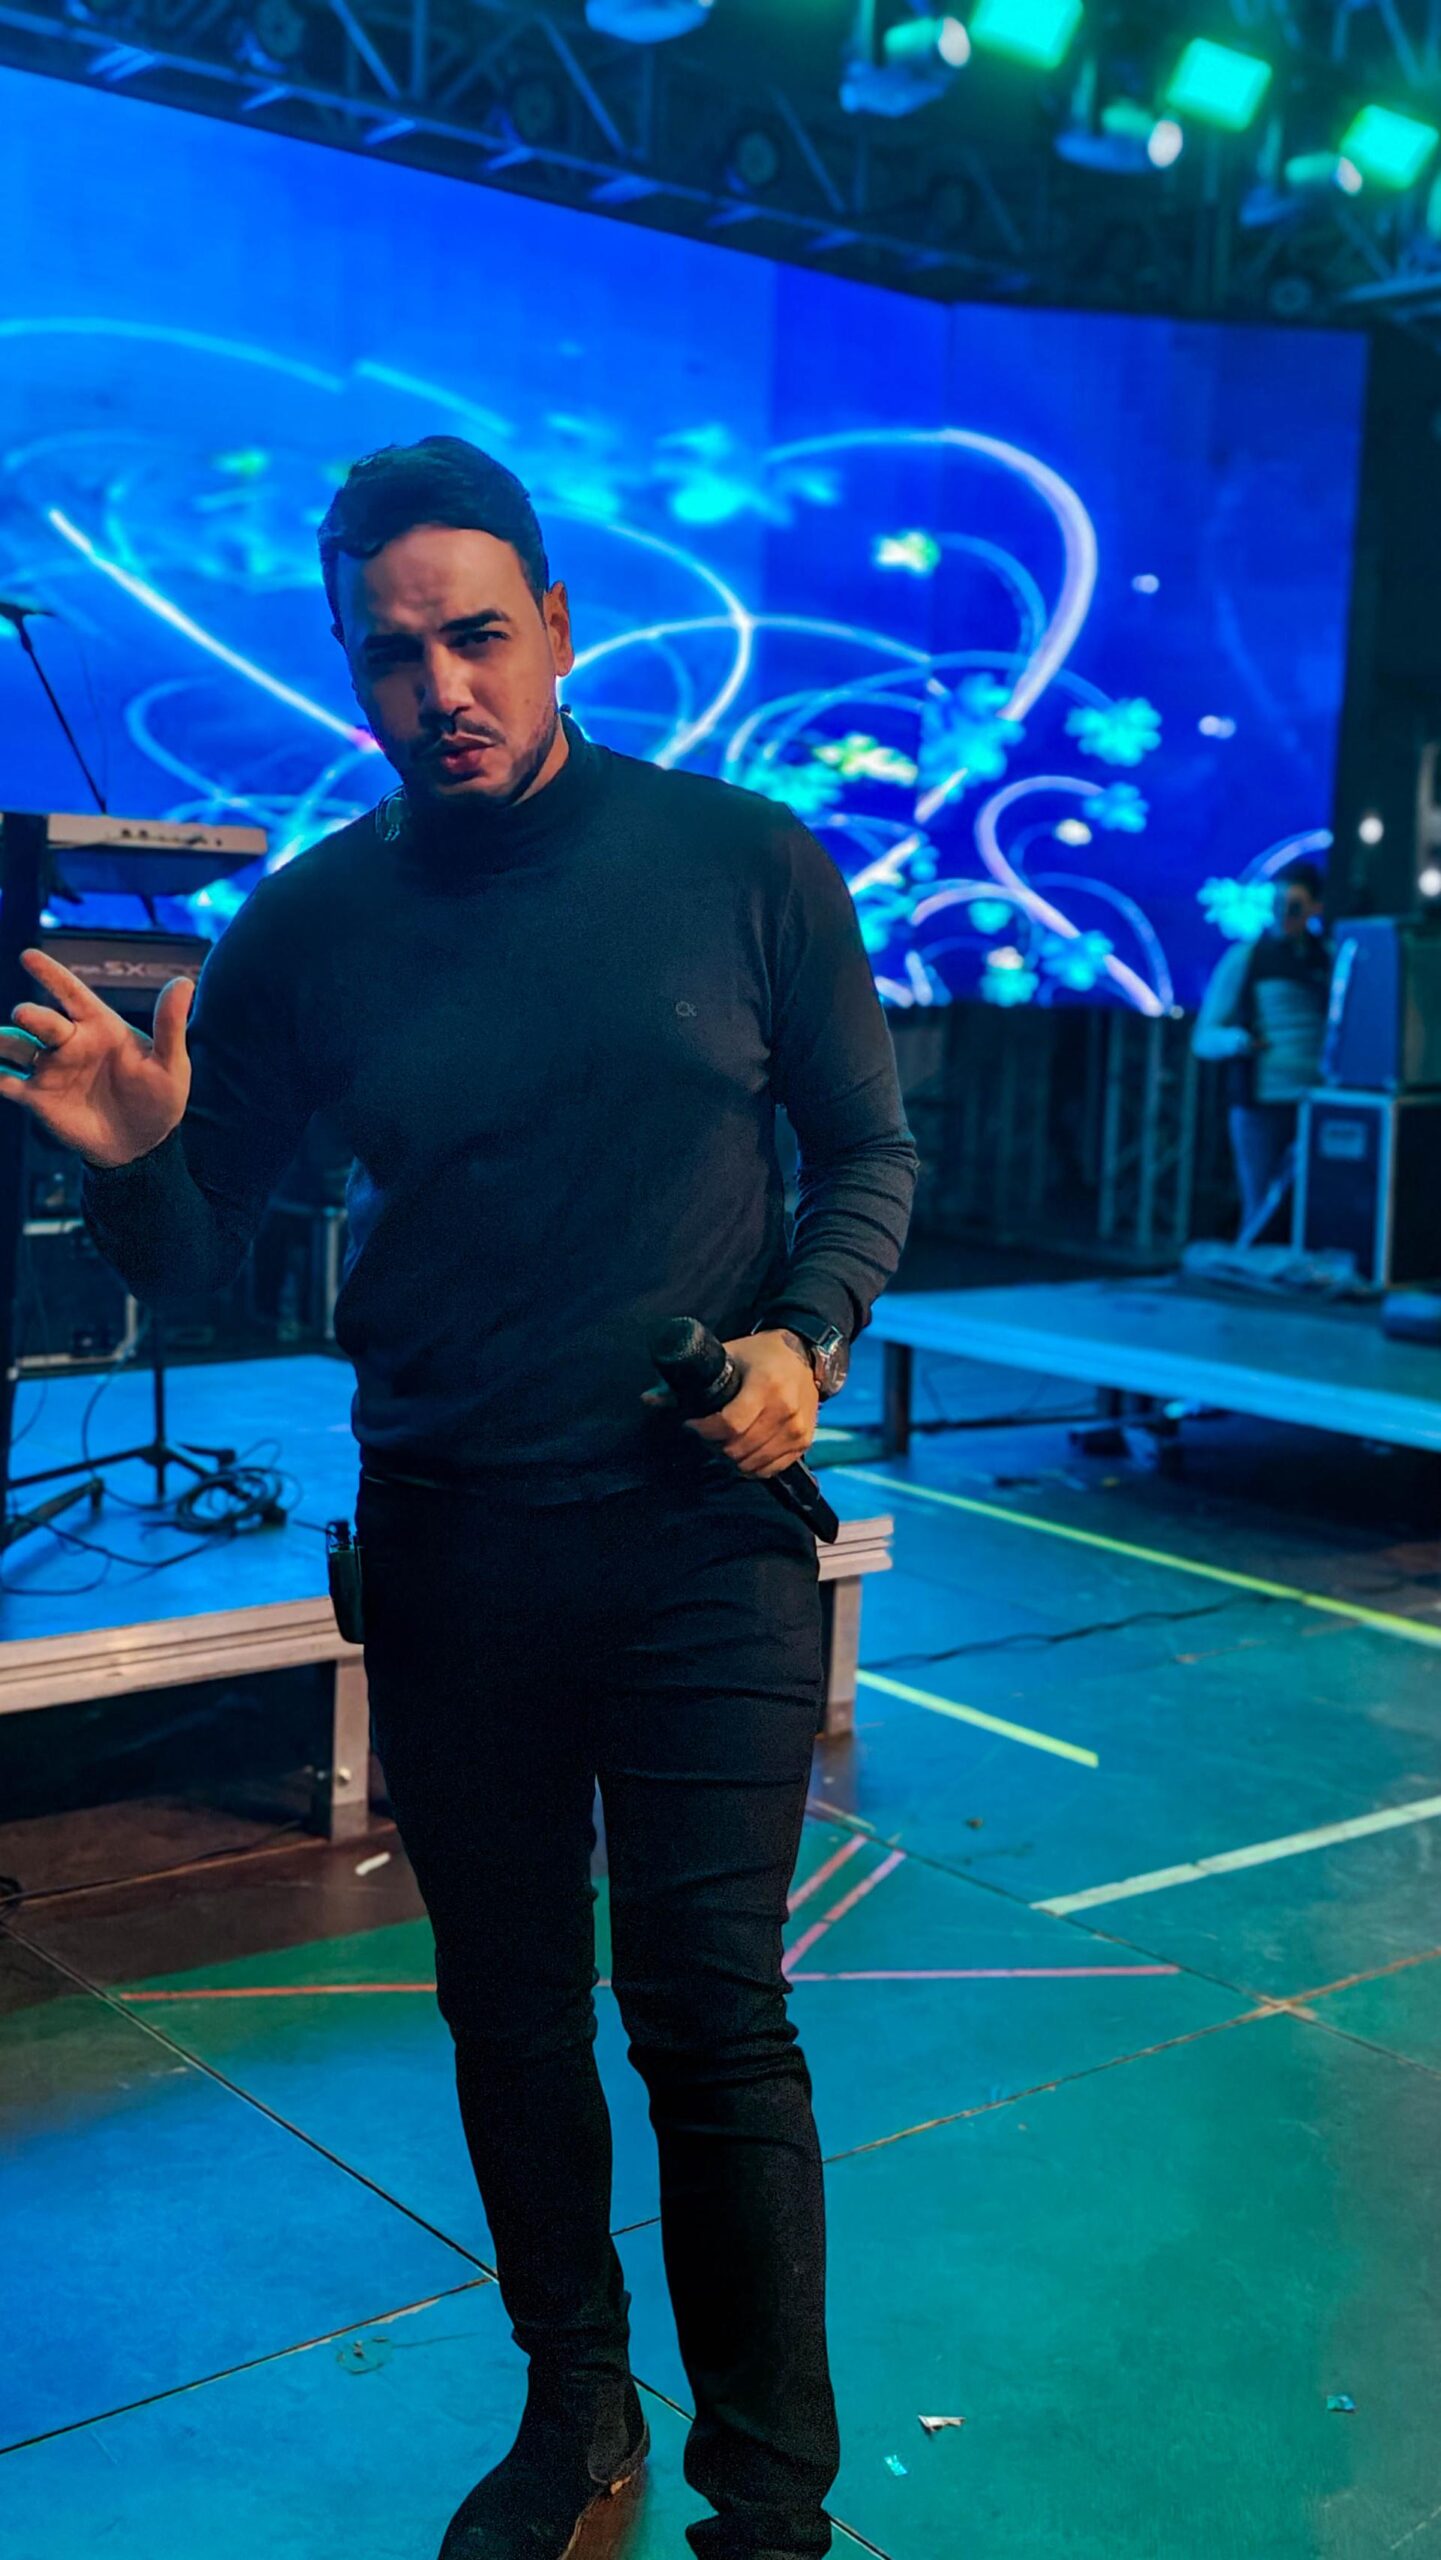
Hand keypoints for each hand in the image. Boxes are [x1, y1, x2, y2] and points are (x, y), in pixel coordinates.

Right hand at [0, 948, 193, 1167]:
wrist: (142, 1145)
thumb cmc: (159, 1099)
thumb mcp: (171, 1064)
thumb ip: (170, 1024)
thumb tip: (184, 982)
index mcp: (99, 1026)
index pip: (71, 992)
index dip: (51, 974)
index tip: (28, 956)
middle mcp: (69, 1042)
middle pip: (42, 1021)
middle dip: (32, 1016)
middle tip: (26, 1015)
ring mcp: (50, 1068)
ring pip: (15, 1046)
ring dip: (2, 1041)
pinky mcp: (37, 1097)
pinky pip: (5, 1082)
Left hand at [641, 1329, 819, 1479]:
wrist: (804, 1354)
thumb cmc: (760, 1353)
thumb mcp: (726, 1356)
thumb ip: (688, 1381)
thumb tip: (647, 1399)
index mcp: (766, 1386)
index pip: (730, 1425)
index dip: (704, 1431)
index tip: (691, 1424)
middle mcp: (785, 1410)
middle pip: (739, 1448)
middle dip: (714, 1445)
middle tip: (705, 1434)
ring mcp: (797, 1429)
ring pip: (752, 1463)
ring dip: (730, 1459)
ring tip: (722, 1442)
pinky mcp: (803, 1442)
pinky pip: (770, 1469)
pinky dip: (750, 1466)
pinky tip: (741, 1452)